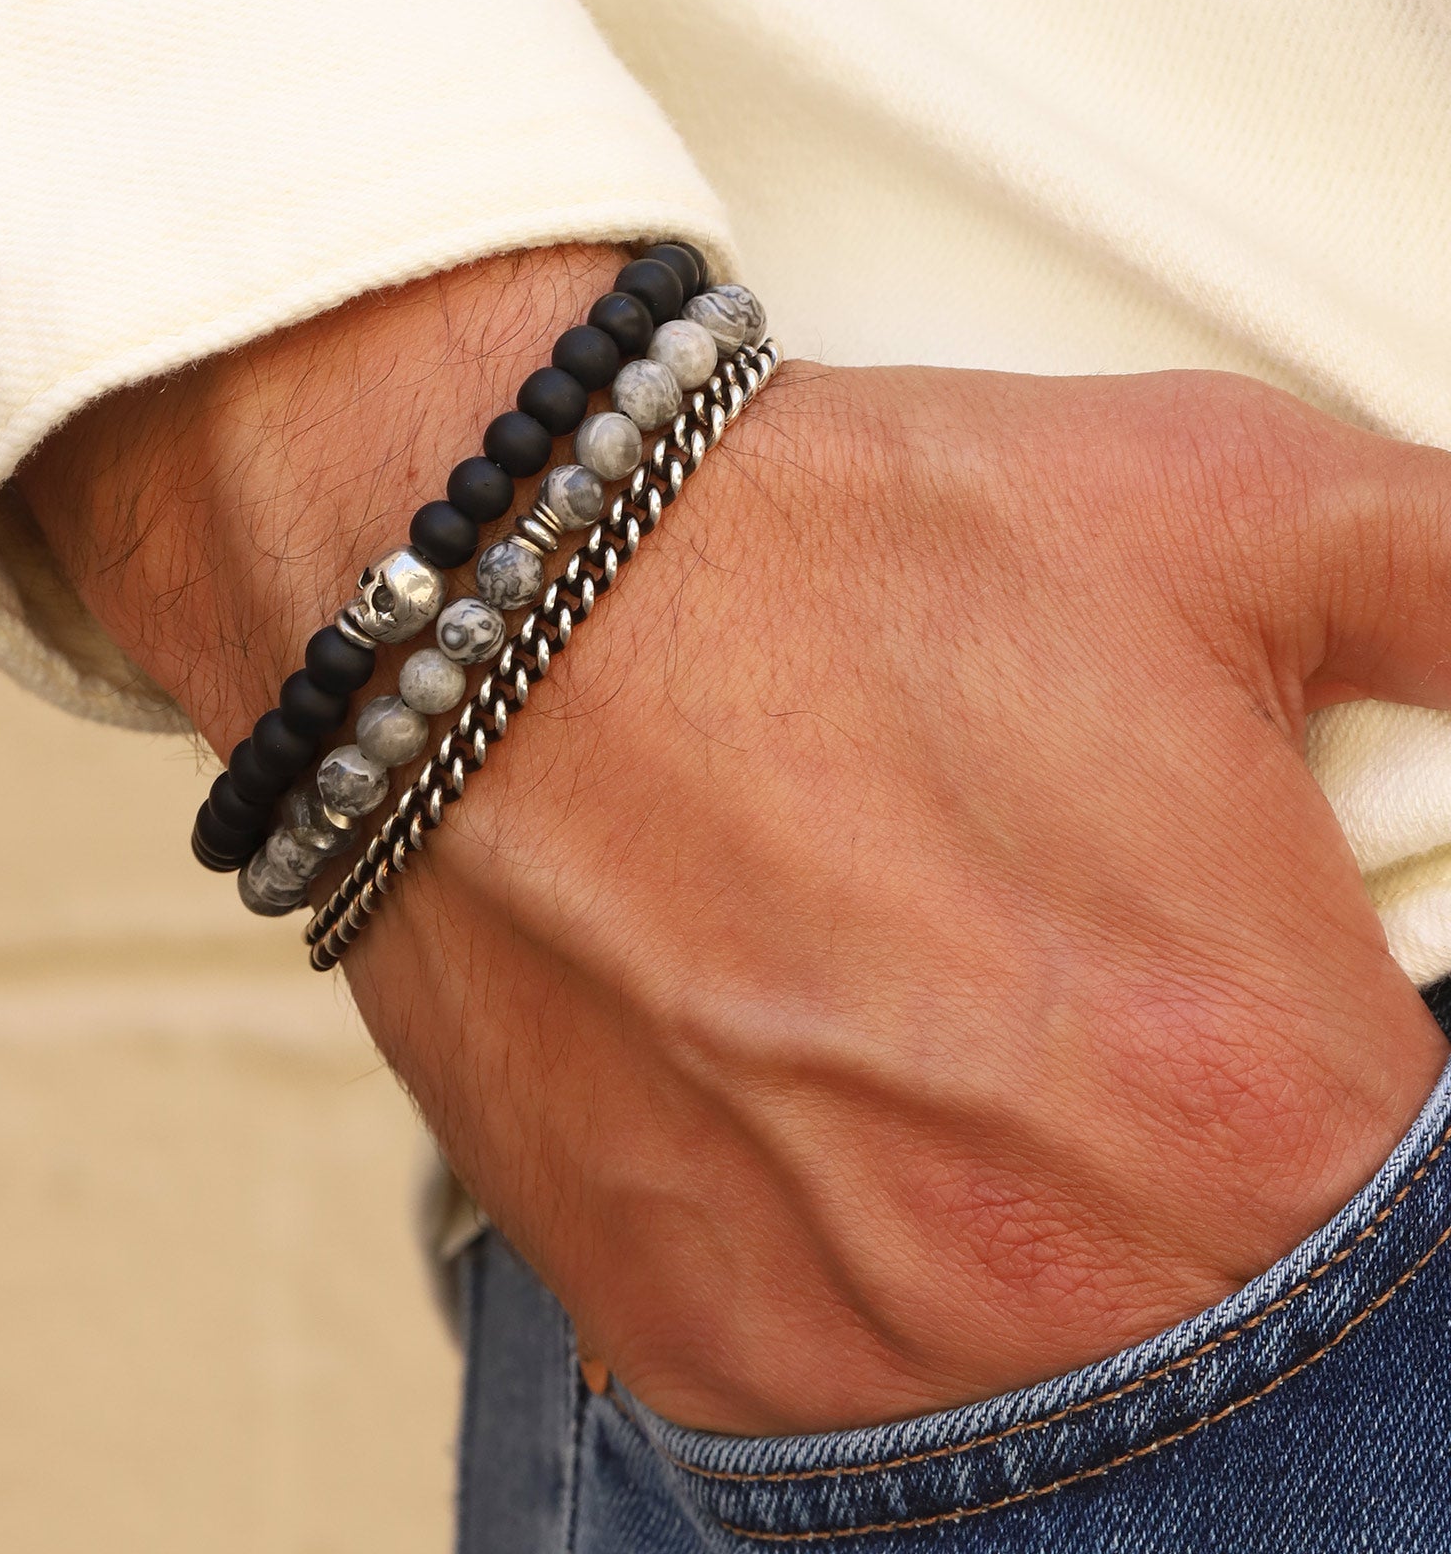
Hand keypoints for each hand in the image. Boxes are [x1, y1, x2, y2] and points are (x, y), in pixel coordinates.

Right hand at [20, 254, 1450, 1435]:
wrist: (510, 604)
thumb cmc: (830, 561)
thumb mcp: (1245, 508)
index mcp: (1267, 1108)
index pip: (1441, 1191)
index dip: (1360, 1060)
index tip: (1291, 998)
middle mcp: (1073, 1276)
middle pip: (1258, 1294)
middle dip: (1209, 1134)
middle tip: (1099, 974)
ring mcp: (872, 1340)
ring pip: (1056, 1334)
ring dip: (1043, 1193)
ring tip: (947, 1006)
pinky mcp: (709, 1338)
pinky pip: (869, 1360)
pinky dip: (884, 1238)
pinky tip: (834, 1074)